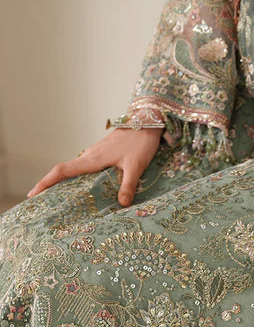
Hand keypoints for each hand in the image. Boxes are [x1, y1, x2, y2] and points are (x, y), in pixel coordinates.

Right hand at [27, 126, 162, 206]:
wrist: (148, 122)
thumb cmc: (141, 143)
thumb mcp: (136, 166)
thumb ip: (128, 185)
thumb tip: (122, 204)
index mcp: (93, 158)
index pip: (63, 170)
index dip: (47, 182)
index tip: (33, 193)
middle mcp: (90, 155)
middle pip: (64, 171)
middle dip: (50, 185)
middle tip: (40, 202)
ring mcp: (95, 153)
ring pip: (74, 168)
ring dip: (63, 182)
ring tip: (57, 199)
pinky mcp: (102, 153)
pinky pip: (85, 167)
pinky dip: (77, 177)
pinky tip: (82, 188)